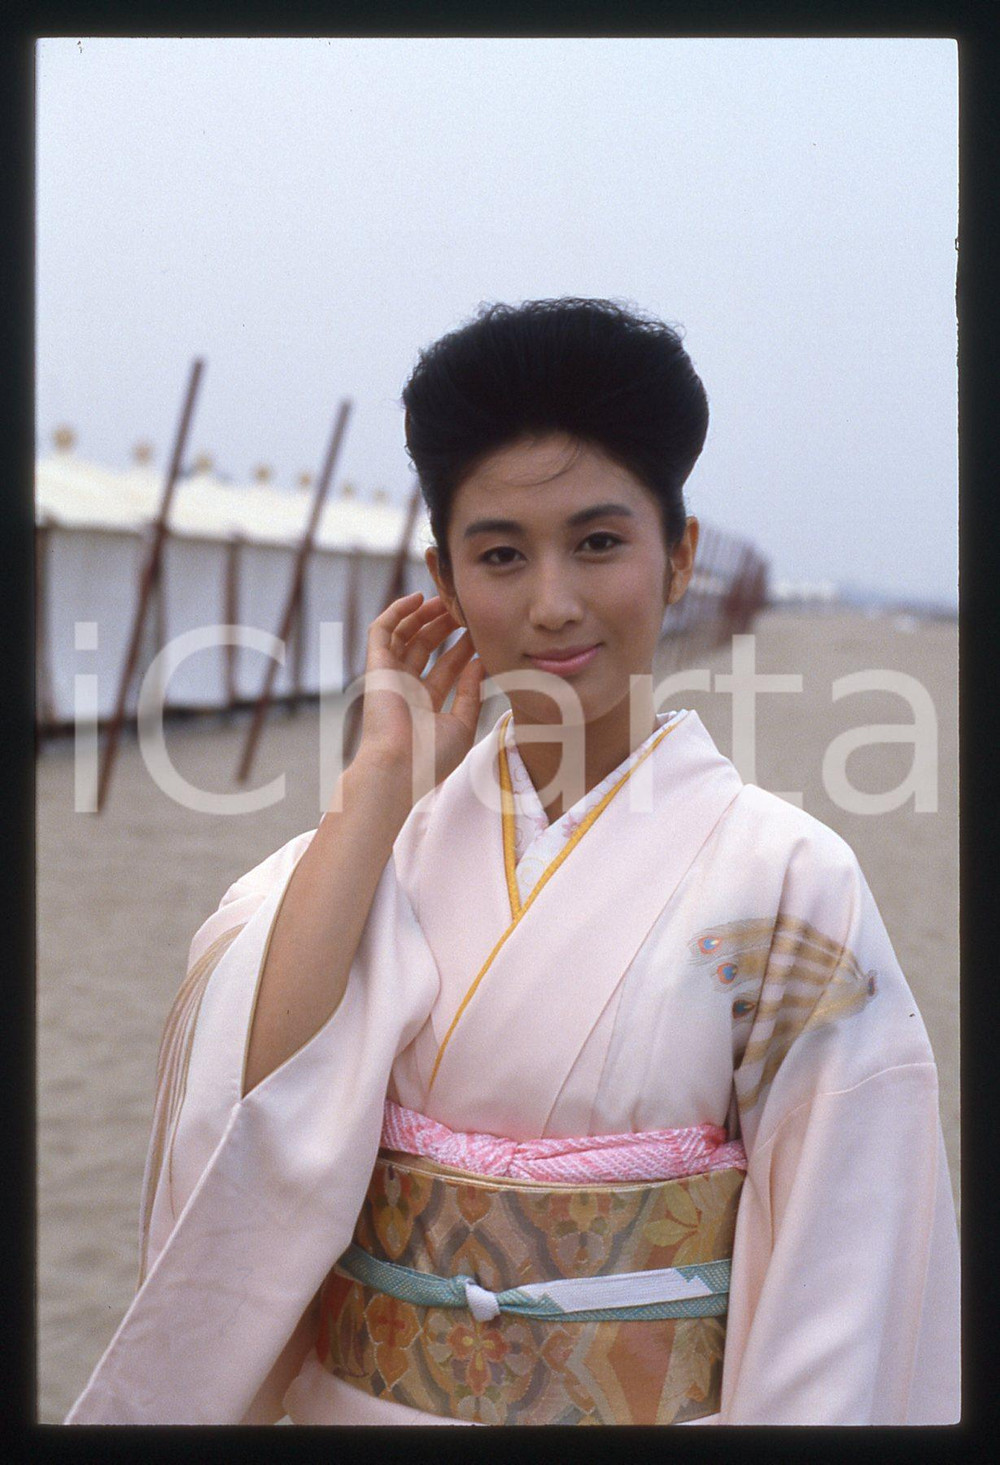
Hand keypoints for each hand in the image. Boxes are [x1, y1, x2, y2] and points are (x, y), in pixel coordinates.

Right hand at [356, 591, 485, 793]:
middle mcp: (405, 687)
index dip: (463, 649)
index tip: (482, 633)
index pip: (446, 668)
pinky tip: (418, 597)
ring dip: (423, 614)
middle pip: (425, 647)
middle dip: (445, 626)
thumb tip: (478, 663)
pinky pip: (381, 630)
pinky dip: (396, 611)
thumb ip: (471, 693)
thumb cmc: (430, 757)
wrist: (399, 768)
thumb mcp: (462, 725)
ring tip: (446, 599)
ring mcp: (389, 675)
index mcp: (424, 704)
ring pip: (404, 634)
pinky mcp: (376, 666)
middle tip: (465, 609)